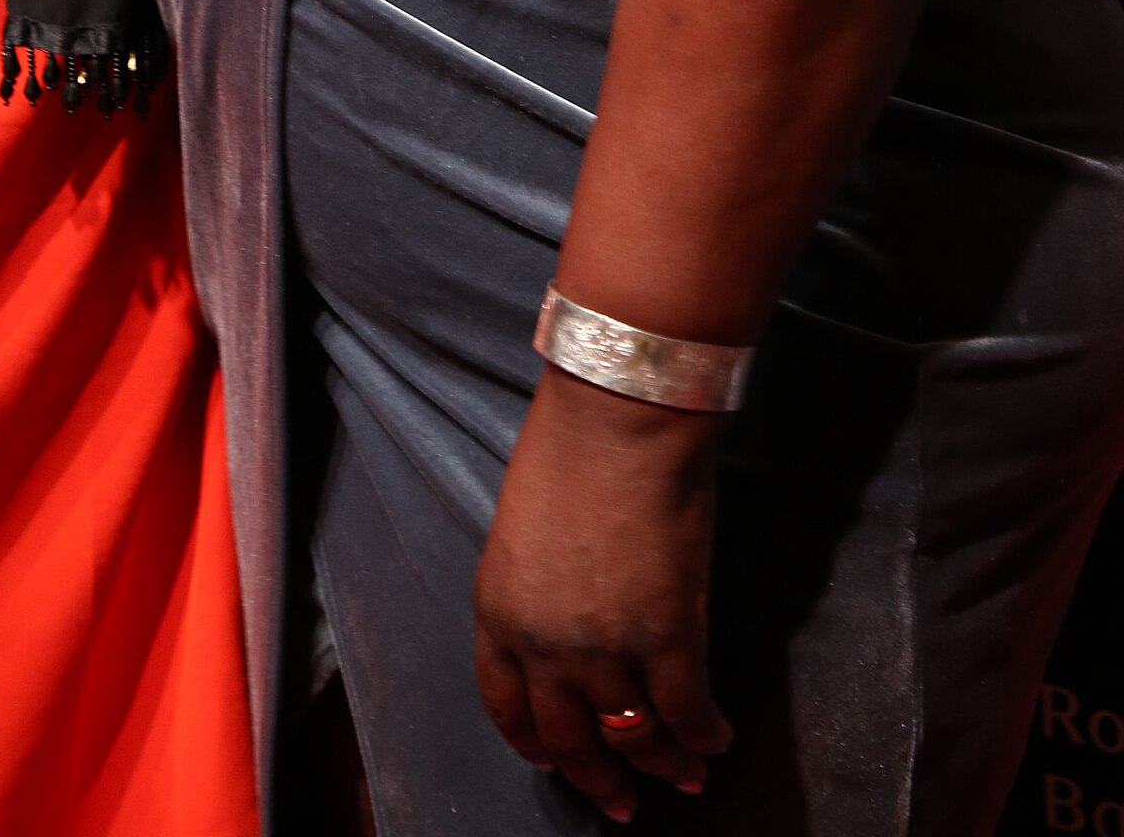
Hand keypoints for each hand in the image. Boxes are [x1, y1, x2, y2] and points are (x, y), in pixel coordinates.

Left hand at [473, 367, 731, 822]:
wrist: (616, 417)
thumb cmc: (568, 450)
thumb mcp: (523, 531)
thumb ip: (538, 590)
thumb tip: (570, 626)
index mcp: (498, 610)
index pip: (507, 706)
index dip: (536, 744)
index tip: (555, 762)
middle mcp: (544, 643)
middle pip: (569, 737)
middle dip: (598, 776)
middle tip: (621, 801)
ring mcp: (606, 645)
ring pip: (633, 734)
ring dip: (662, 764)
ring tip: (684, 777)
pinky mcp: (669, 635)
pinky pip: (686, 711)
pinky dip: (704, 735)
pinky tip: (718, 738)